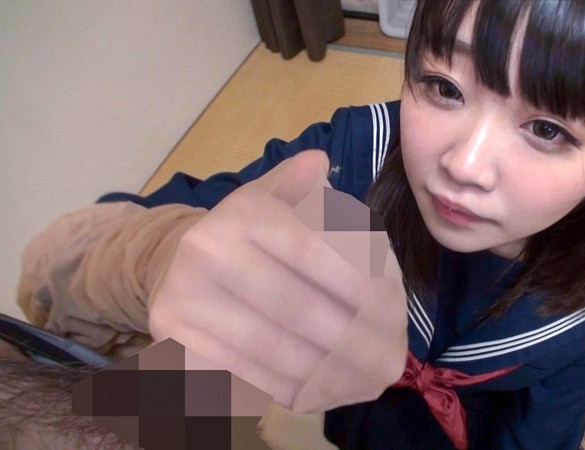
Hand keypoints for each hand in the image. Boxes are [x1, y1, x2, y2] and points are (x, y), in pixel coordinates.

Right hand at [148, 150, 407, 411]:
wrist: (177, 261)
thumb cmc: (251, 232)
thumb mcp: (282, 195)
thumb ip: (311, 187)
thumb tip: (317, 167)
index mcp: (244, 211)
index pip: (319, 255)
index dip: (365, 291)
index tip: (397, 321)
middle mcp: (208, 252)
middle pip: (302, 311)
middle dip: (358, 344)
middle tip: (392, 365)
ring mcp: (184, 300)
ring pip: (277, 353)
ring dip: (332, 376)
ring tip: (368, 382)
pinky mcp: (173, 342)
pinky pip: (246, 377)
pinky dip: (293, 391)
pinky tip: (327, 392)